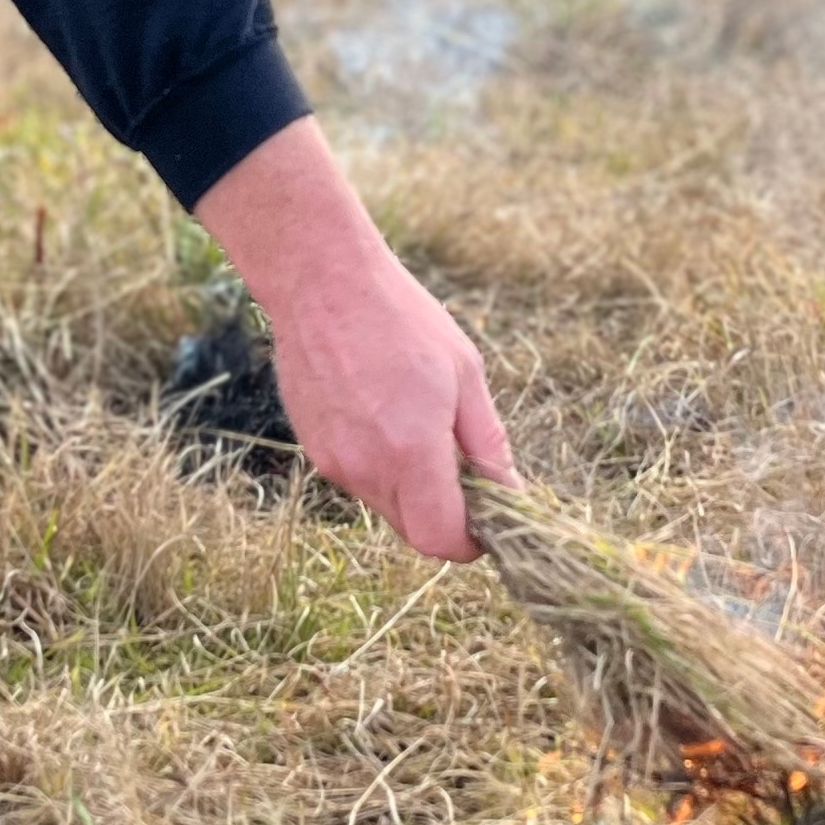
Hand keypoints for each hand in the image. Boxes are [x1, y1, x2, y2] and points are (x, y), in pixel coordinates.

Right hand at [193, 119, 506, 564]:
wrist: (321, 282)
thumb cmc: (401, 319)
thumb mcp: (465, 373)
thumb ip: (487, 444)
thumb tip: (509, 494)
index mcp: (412, 452)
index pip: (442, 541)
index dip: (471, 541)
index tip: (488, 514)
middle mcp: (366, 468)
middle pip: (415, 530)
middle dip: (445, 512)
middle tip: (462, 461)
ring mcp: (333, 462)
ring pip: (387, 506)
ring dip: (413, 487)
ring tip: (419, 422)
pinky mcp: (314, 448)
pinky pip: (360, 479)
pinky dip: (382, 465)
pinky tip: (384, 411)